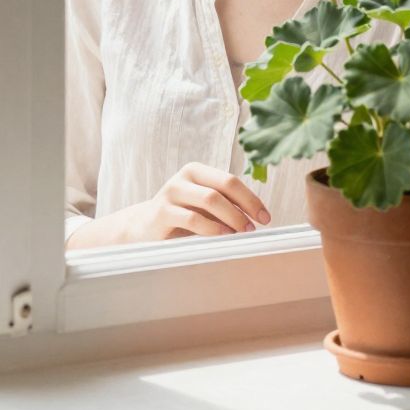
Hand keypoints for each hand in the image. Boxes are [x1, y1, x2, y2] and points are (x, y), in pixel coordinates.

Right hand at [128, 162, 273, 242]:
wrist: (143, 228)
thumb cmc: (181, 217)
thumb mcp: (202, 207)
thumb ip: (225, 205)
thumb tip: (257, 217)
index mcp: (196, 171)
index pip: (230, 181)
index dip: (251, 199)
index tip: (265, 218)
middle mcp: (183, 178)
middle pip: (222, 188)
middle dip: (243, 208)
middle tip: (254, 228)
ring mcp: (171, 193)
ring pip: (210, 200)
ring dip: (231, 218)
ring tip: (241, 234)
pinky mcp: (161, 212)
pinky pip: (192, 219)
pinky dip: (212, 228)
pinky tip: (222, 237)